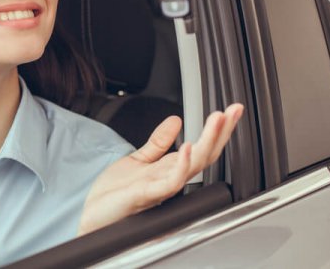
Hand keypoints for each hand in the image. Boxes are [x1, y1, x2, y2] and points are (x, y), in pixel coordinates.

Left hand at [77, 104, 242, 235]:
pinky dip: (181, 165)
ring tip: (219, 119)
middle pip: (204, 154)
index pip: (200, 148)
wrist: (94, 218)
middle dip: (221, 132)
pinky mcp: (146, 194)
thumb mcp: (138, 160)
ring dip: (208, 141)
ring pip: (194, 165)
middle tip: (235, 110)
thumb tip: (176, 120)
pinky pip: (170, 182)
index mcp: (169, 169)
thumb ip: (158, 143)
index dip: (216, 130)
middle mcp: (170, 178)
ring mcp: (161, 187)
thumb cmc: (115, 195)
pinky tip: (187, 147)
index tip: (230, 111)